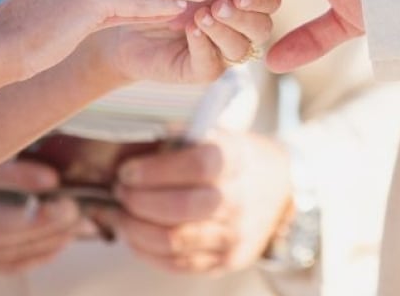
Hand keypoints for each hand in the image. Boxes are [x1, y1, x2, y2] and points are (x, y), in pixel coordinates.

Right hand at [0, 161, 93, 275]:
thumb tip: (44, 172)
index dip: (31, 210)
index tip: (62, 193)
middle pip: (6, 243)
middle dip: (49, 229)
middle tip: (81, 210)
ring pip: (7, 258)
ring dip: (47, 243)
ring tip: (78, 224)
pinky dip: (31, 256)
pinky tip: (55, 243)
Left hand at [86, 0, 281, 86]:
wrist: (121, 15)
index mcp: (242, 0)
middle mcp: (238, 27)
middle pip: (263, 26)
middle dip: (245, 16)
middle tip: (222, 4)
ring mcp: (222, 50)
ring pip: (242, 48)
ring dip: (224, 30)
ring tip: (202, 16)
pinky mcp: (202, 70)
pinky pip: (213, 63)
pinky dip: (204, 45)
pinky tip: (191, 31)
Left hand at [108, 131, 292, 273]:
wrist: (278, 189)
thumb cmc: (235, 158)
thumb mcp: (216, 134)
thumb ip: (179, 137)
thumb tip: (132, 141)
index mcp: (236, 159)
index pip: (198, 165)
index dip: (155, 170)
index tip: (128, 170)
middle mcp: (238, 200)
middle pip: (181, 208)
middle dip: (138, 201)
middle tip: (121, 191)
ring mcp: (234, 235)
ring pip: (173, 241)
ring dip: (135, 228)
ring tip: (122, 214)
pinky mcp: (225, 261)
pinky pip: (177, 264)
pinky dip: (146, 250)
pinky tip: (136, 234)